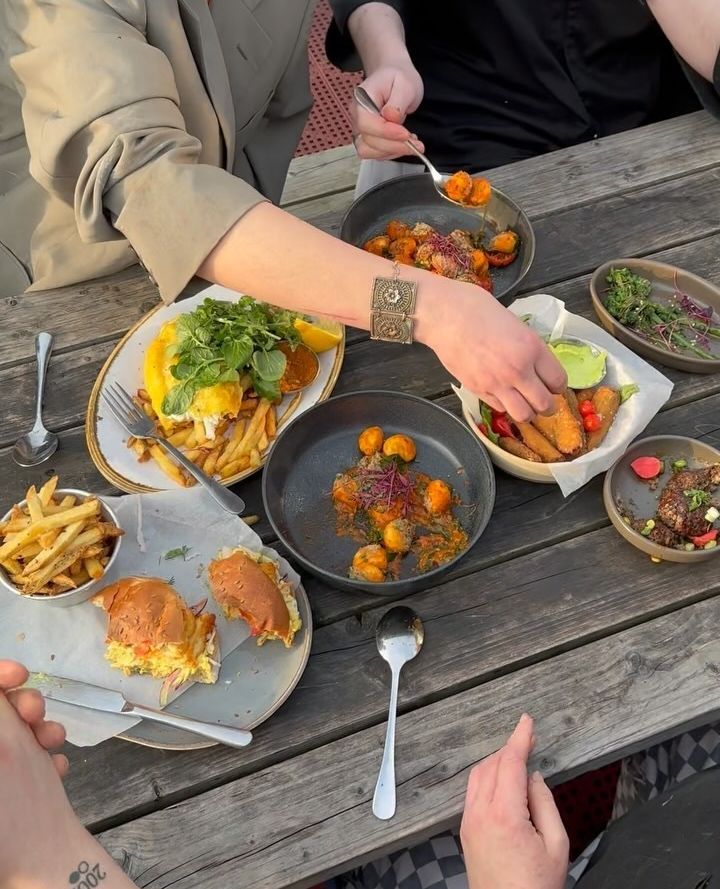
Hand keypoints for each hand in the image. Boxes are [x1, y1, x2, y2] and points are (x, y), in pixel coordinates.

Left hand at [0, 661, 87, 886]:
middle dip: (22, 705)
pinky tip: (56, 767)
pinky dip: (42, 756)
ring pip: (14, 732)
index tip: (20, 673)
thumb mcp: (5, 745)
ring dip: (40, 730)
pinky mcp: (8, 790)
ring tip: (54, 743)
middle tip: (37, 713)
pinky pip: (24, 757)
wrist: (44, 861)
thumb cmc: (15, 805)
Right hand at [352, 63, 424, 160]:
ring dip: (392, 151)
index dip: (386, 133)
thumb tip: (390, 118)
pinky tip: (404, 143)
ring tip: (412, 143)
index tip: (406, 135)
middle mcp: (357, 117)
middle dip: (394, 145)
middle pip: (368, 141)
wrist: (394, 77)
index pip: (366, 124)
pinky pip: (376, 153)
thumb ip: (397, 101)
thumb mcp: (404, 84)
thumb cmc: (398, 78)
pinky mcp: (368, 139)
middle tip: (417, 144)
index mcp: (361, 99)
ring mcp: (361, 130)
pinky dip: (392, 152)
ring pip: (370, 151)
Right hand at [420, 281, 566, 420]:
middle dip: (548, 406)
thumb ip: (530, 349)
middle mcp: (518, 370)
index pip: (558, 381)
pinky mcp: (478, 390)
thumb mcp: (517, 325)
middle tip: (545, 403)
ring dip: (527, 412)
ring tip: (525, 405)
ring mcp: (497, 383)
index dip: (558, 386)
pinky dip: (505, 405)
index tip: (553, 385)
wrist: (446, 315)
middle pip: (545, 404)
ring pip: (523, 415)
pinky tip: (502, 395)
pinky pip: (499, 408)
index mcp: (533, 349)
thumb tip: (538, 366)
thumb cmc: (479, 311)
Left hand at [461, 714, 568, 888]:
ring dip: (497, 761)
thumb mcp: (556, 846)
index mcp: (505, 816)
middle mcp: (480, 815)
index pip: (510, 763)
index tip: (527, 721)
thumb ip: (545, 804)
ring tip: (518, 756)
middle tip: (528, 739)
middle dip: (509, 748)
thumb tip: (534, 777)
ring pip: (478, 776)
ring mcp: (469, 823)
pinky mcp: (466, 832)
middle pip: (491, 764)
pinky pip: (473, 793)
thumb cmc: (535, 887)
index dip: (520, 738)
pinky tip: (502, 780)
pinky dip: (487, 777)